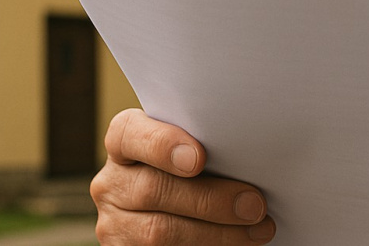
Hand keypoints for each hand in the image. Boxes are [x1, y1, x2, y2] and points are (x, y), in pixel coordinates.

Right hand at [90, 108, 275, 244]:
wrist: (170, 210)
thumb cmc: (191, 171)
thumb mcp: (190, 151)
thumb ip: (203, 146)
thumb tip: (247, 155)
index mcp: (123, 143)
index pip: (128, 134)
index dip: (162, 145)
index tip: (199, 158)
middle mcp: (111, 182)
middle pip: (152, 189)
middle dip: (209, 199)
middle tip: (254, 205)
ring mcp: (113, 222)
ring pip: (158, 231)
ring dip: (215, 234)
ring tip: (256, 230)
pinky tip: (235, 245)